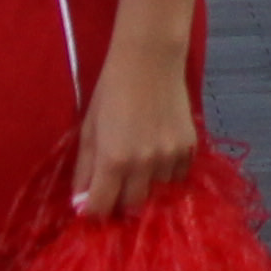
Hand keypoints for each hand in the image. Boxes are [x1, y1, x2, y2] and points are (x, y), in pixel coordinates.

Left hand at [67, 46, 198, 222]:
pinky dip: (166, 175)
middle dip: (120, 203)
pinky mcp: (189, 148)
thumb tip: (80, 204)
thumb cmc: (111, 90)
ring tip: (139, 164)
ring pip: (156, 193)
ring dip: (145, 187)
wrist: (150, 60)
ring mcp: (170, 158)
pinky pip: (178, 178)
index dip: (93, 210)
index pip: (101, 208)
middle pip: (132, 208)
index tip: (92, 204)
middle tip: (115, 186)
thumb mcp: (89, 129)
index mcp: (113, 160)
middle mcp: (143, 165)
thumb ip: (84, 169)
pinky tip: (158, 156)